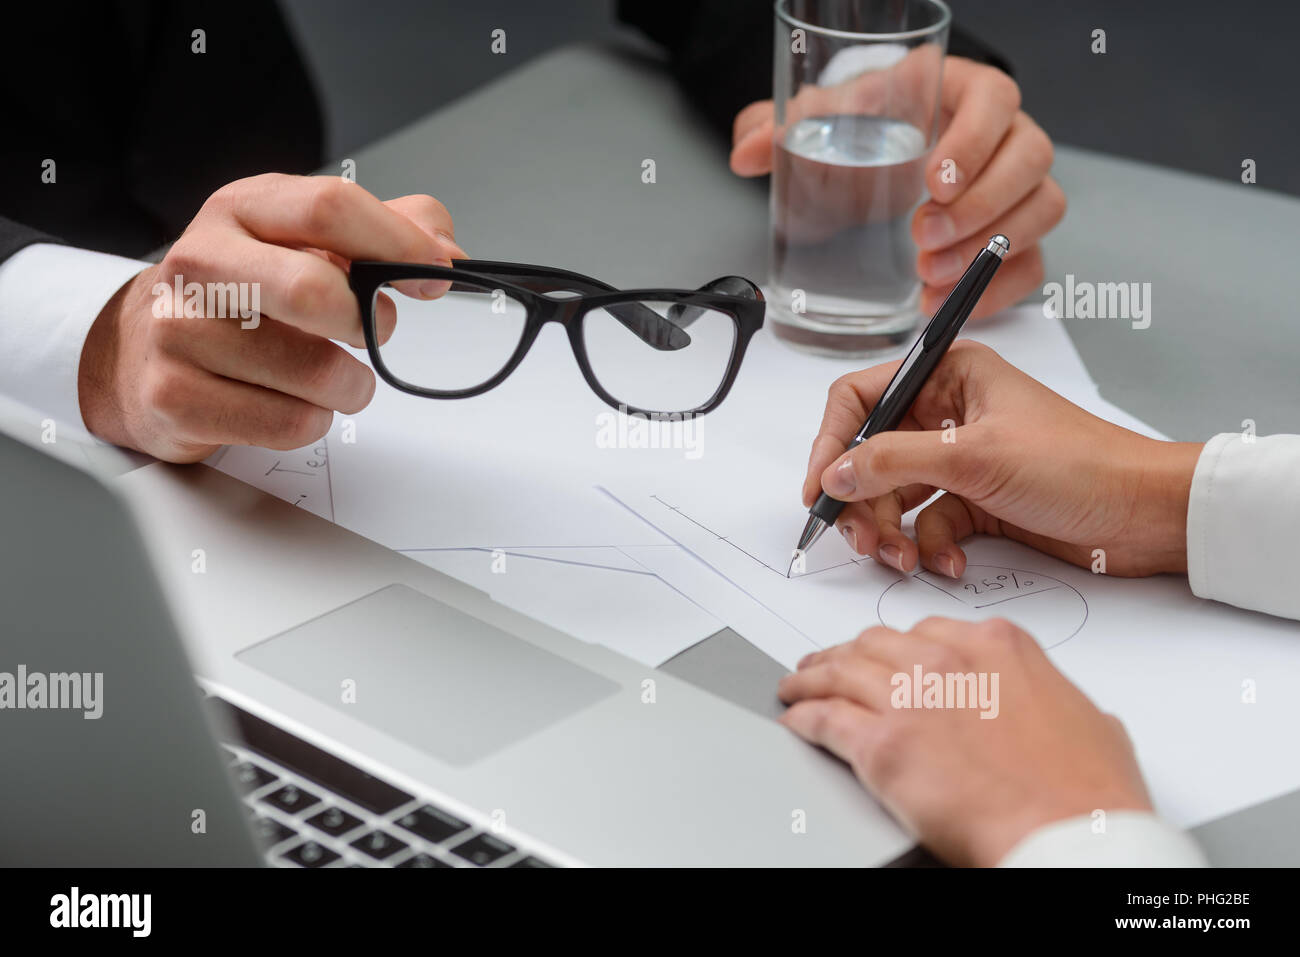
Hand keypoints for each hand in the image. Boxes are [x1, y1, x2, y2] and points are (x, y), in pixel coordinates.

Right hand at [77, 173, 464, 461]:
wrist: (141, 350)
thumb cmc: (243, 295)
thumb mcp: (307, 242)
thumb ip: (388, 230)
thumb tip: (446, 253)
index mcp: (241, 209)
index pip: (330, 208)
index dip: (398, 244)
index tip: (433, 275)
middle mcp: (201, 261)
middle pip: (316, 292)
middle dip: (366, 323)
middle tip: (371, 332)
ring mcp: (180, 331)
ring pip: (315, 374)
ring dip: (347, 386)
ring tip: (329, 376)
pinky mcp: (174, 398)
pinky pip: (290, 423)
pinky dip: (311, 422)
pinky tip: (289, 402)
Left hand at [732, 56, 1064, 317]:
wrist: (875, 161)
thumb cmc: (866, 131)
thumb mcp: (823, 120)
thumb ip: (779, 128)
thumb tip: (747, 150)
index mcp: (962, 91)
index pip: (996, 99)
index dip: (974, 140)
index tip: (935, 180)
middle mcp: (1003, 135)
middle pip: (1030, 159)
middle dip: (980, 206)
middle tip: (922, 236)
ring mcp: (1016, 186)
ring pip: (1041, 210)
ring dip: (990, 248)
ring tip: (928, 273)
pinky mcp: (1017, 235)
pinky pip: (1033, 263)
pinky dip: (995, 290)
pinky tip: (943, 300)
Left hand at [778, 616, 1152, 865]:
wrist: (1069, 838)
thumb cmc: (1087, 793)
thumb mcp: (1088, 721)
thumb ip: (1051, 697)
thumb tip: (1050, 709)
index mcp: (998, 647)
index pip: (927, 633)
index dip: (898, 647)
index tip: (886, 656)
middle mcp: (947, 662)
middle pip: (876, 644)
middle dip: (849, 654)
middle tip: (832, 665)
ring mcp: (909, 699)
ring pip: (840, 673)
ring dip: (812, 678)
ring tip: (797, 686)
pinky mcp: (881, 745)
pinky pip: (825, 720)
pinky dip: (803, 717)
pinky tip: (795, 721)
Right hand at [803, 341, 1202, 577]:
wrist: (1145, 516)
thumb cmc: (1080, 465)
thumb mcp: (974, 457)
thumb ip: (892, 461)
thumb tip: (833, 474)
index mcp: (947, 376)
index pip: (859, 399)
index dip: (831, 443)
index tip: (818, 489)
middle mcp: (947, 414)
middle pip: (869, 455)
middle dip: (859, 502)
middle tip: (859, 540)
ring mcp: (960, 460)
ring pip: (892, 496)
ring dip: (890, 532)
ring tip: (903, 558)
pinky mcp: (975, 501)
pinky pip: (925, 524)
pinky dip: (928, 548)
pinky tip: (951, 563)